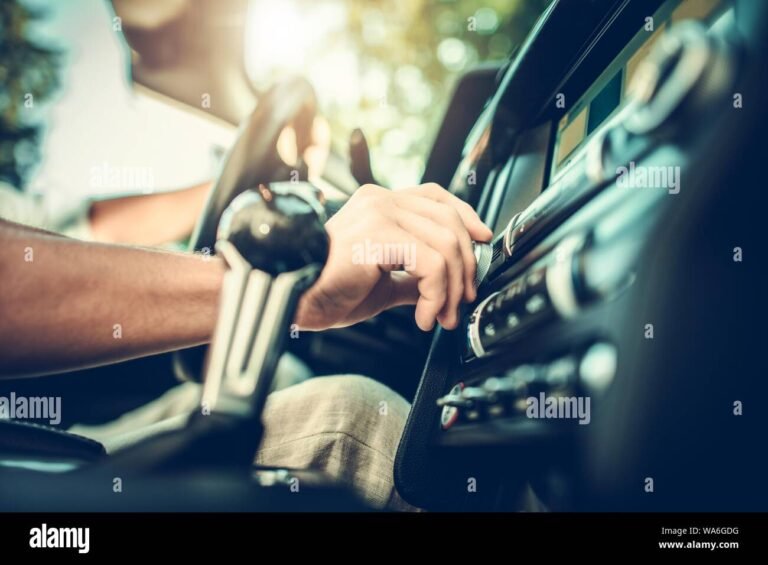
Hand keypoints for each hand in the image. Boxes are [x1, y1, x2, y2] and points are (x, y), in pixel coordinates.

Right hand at [296, 183, 492, 331]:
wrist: (293, 297)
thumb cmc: (326, 290)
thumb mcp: (382, 283)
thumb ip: (412, 277)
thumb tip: (441, 286)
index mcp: (379, 204)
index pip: (436, 196)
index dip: (466, 216)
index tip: (481, 240)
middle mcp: (381, 201)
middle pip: (449, 221)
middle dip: (465, 265)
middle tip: (460, 301)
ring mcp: (380, 214)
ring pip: (446, 245)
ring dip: (451, 288)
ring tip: (440, 316)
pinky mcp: (379, 235)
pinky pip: (430, 264)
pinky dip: (436, 295)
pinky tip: (423, 316)